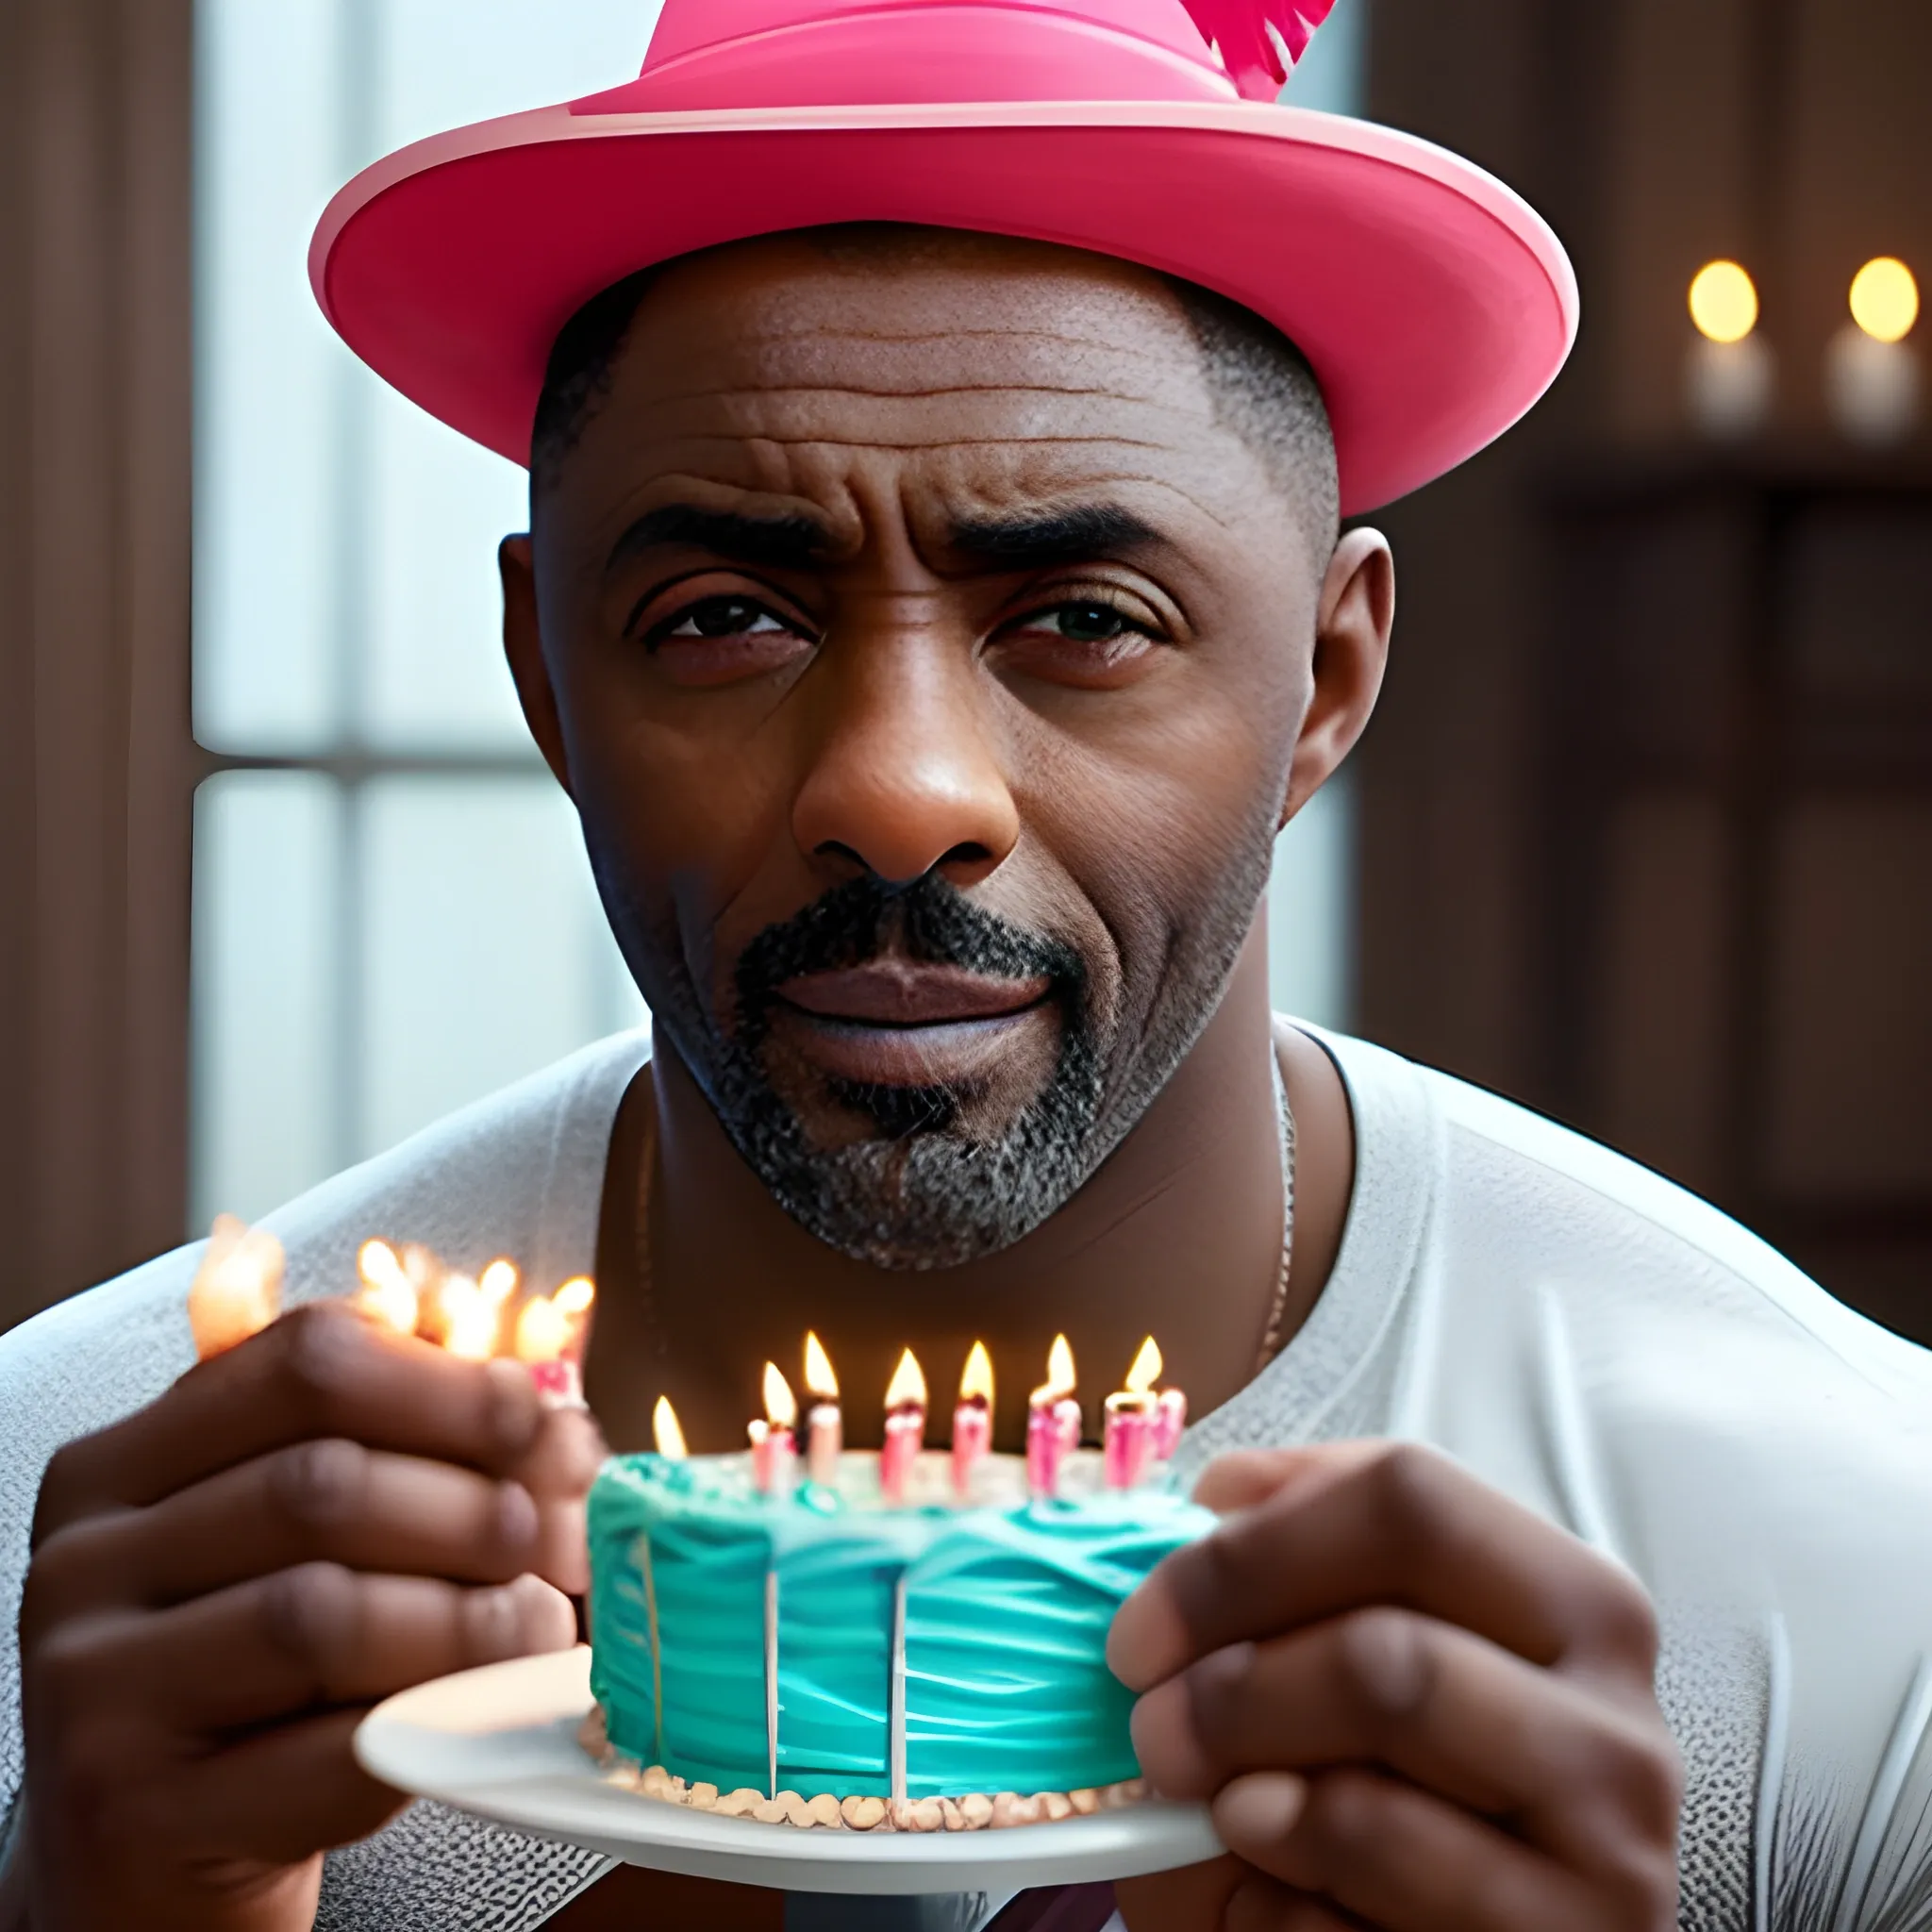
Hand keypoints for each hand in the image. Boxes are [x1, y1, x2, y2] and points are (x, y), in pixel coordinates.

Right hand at [15, 1302, 602, 1931]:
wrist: (162, 1860)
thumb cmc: (262, 1681)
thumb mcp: (311, 1546)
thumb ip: (412, 1459)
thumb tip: (557, 1423)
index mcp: (129, 1461)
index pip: (307, 1363)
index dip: (448, 1384)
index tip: (536, 1421)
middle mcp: (87, 1561)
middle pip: (323, 1485)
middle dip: (475, 1509)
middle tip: (557, 1541)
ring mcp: (92, 1688)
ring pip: (322, 1614)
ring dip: (467, 1620)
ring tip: (535, 1627)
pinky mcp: (132, 1810)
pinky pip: (324, 1751)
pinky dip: (430, 1725)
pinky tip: (473, 1717)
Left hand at [1107, 1443, 1680, 1931]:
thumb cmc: (1389, 1797)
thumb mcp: (1340, 1660)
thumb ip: (1302, 1567)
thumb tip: (1227, 1486)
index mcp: (1571, 1602)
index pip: (1409, 1501)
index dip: (1248, 1553)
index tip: (1144, 1620)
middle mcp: (1618, 1728)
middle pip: (1387, 1655)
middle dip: (1231, 1690)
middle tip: (1151, 1729)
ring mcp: (1607, 1871)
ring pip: (1368, 1805)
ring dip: (1242, 1805)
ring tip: (1217, 1812)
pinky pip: (1364, 1927)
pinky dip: (1280, 1910)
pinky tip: (1283, 1899)